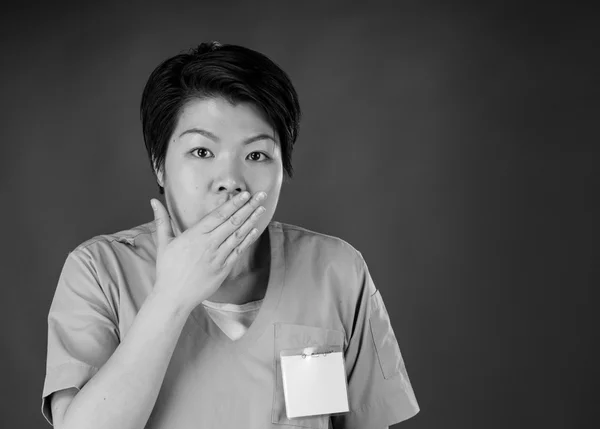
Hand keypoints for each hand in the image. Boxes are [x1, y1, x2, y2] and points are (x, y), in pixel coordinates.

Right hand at [150, 191, 266, 311]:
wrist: (174, 297)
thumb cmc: (167, 270)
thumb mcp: (164, 243)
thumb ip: (162, 220)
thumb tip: (153, 201)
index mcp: (195, 235)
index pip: (219, 215)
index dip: (234, 203)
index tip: (245, 194)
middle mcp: (209, 244)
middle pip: (233, 222)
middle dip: (248, 207)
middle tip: (261, 195)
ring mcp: (218, 257)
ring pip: (238, 235)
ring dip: (252, 221)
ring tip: (262, 209)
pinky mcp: (224, 269)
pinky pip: (238, 251)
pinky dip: (248, 240)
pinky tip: (255, 230)